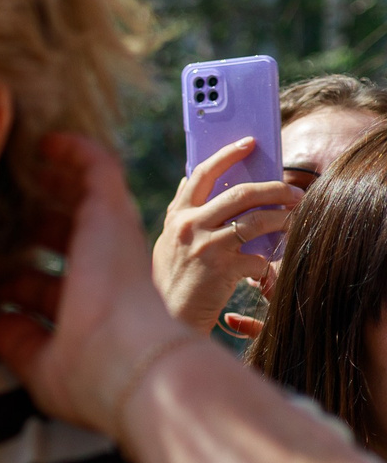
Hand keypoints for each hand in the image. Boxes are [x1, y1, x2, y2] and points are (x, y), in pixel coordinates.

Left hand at [0, 136, 213, 440]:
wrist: (129, 361)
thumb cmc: (89, 373)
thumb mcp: (40, 365)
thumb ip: (15, 341)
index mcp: (84, 311)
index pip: (44, 287)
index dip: (13, 280)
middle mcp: (99, 273)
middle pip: (60, 238)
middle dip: (26, 227)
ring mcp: (108, 240)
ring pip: (78, 198)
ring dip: (48, 182)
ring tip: (16, 165)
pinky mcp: (111, 212)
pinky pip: (97, 167)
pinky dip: (74, 151)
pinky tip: (45, 141)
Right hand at [152, 135, 294, 335]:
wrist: (168, 319)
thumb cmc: (170, 281)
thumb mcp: (167, 241)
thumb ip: (180, 212)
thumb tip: (189, 179)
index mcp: (177, 216)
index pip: (202, 174)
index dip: (227, 154)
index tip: (249, 142)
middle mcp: (189, 226)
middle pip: (241, 193)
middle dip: (274, 188)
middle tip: (293, 190)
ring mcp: (206, 246)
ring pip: (257, 219)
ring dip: (283, 218)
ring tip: (295, 219)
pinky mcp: (222, 268)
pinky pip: (259, 256)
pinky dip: (269, 261)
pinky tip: (269, 267)